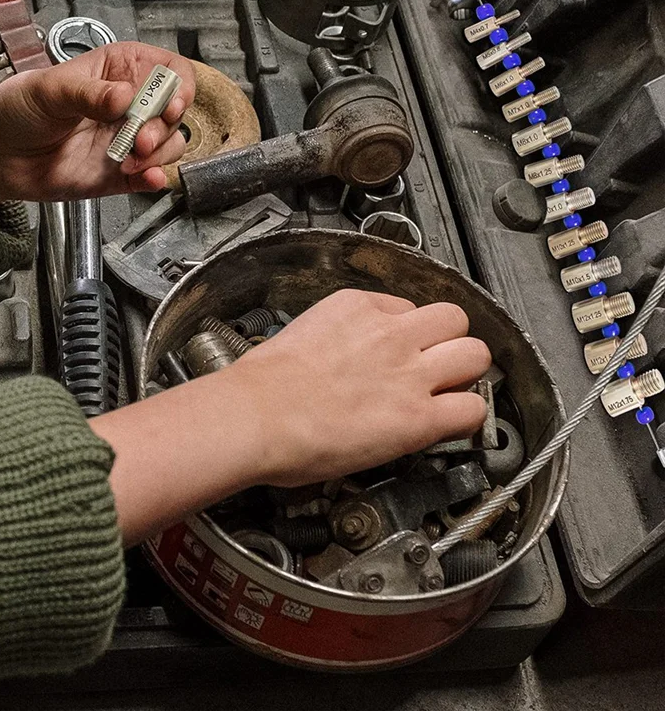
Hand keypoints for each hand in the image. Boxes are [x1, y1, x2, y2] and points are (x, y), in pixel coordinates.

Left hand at [0, 42, 195, 218]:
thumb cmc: (17, 110)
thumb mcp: (49, 90)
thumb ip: (89, 93)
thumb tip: (124, 96)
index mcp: (117, 72)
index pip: (168, 71)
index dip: (176, 86)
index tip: (168, 103)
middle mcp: (129, 106)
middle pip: (174, 111)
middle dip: (163, 125)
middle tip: (139, 137)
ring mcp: (128, 140)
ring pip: (170, 144)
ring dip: (159, 153)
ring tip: (132, 158)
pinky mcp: (123, 174)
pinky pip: (152, 176)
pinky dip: (156, 178)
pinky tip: (148, 177)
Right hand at [95, 290, 489, 544]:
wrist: (256, 415)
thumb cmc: (262, 386)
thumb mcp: (301, 334)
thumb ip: (335, 337)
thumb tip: (342, 356)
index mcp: (358, 307)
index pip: (408, 308)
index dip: (410, 333)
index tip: (402, 350)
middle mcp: (391, 332)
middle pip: (454, 318)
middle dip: (449, 341)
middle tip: (436, 364)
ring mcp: (409, 373)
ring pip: (476, 354)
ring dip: (466, 372)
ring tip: (450, 390)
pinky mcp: (417, 417)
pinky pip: (472, 410)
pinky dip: (466, 418)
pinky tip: (448, 424)